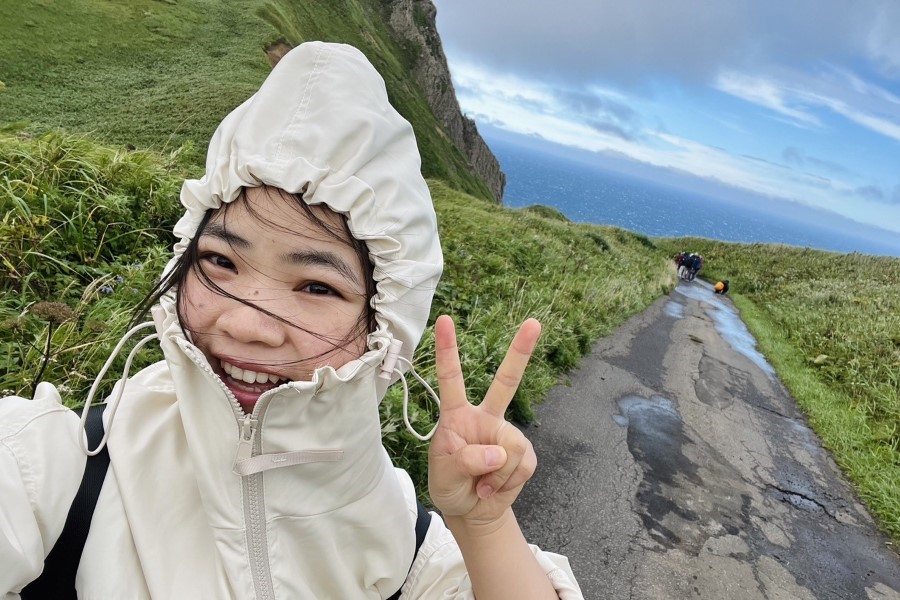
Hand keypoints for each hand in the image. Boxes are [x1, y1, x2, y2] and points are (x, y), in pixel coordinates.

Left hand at [428, 315, 541, 525]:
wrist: (472, 510)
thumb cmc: (450, 486)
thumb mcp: (444, 475)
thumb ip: (464, 460)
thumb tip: (497, 452)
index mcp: (457, 415)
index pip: (452, 379)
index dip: (448, 350)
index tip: (445, 319)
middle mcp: (485, 417)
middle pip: (506, 381)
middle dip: (521, 351)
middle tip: (535, 322)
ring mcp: (507, 434)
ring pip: (511, 447)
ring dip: (497, 474)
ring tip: (481, 484)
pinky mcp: (524, 454)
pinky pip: (522, 465)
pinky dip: (507, 482)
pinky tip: (494, 487)